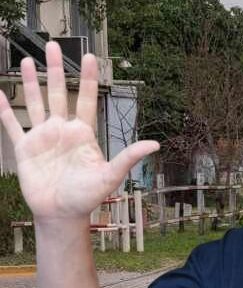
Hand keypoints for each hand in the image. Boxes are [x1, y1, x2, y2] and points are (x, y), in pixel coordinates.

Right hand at [0, 43, 158, 222]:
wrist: (61, 214)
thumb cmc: (87, 197)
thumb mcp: (110, 175)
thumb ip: (128, 157)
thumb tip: (155, 145)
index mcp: (82, 134)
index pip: (86, 99)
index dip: (88, 79)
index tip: (91, 58)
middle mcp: (62, 131)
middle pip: (58, 93)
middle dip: (56, 69)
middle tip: (54, 46)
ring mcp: (42, 138)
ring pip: (36, 103)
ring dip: (32, 82)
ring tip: (28, 60)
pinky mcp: (24, 149)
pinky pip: (11, 125)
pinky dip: (5, 110)